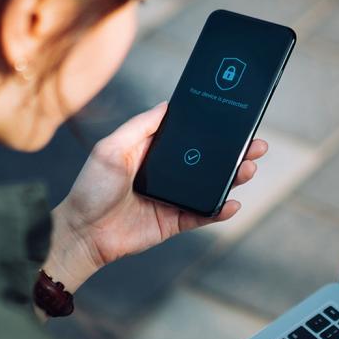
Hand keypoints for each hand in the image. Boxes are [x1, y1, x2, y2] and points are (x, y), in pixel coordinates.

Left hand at [45, 101, 266, 292]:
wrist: (82, 233)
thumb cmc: (90, 188)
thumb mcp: (111, 148)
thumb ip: (140, 127)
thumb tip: (168, 105)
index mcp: (153, 152)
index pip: (190, 137)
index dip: (212, 129)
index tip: (234, 119)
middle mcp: (167, 173)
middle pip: (208, 161)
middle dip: (234, 153)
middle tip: (256, 145)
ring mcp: (174, 198)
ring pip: (211, 186)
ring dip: (232, 178)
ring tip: (248, 169)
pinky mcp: (175, 222)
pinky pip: (203, 215)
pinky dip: (220, 210)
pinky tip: (232, 203)